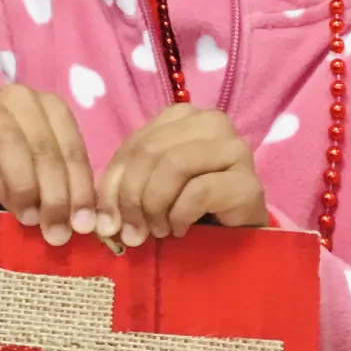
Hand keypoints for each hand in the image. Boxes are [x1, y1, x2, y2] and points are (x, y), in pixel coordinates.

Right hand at [0, 85, 97, 245]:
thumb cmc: (11, 174)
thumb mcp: (44, 179)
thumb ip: (64, 191)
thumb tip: (86, 222)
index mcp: (50, 107)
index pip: (72, 145)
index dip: (80, 186)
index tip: (84, 223)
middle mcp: (20, 98)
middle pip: (44, 146)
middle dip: (55, 193)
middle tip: (57, 231)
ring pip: (13, 144)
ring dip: (26, 188)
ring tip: (31, 220)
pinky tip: (6, 205)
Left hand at [97, 106, 267, 245]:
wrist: (237, 234)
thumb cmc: (190, 208)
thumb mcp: (148, 191)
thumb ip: (122, 191)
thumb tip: (102, 221)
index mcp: (181, 116)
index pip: (135, 143)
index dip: (113, 183)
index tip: (107, 221)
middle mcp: (211, 121)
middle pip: (152, 150)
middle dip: (132, 196)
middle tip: (132, 232)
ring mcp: (234, 148)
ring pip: (175, 165)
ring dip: (156, 204)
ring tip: (158, 229)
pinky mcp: (249, 182)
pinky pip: (200, 191)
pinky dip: (180, 214)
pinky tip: (180, 229)